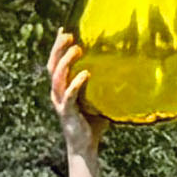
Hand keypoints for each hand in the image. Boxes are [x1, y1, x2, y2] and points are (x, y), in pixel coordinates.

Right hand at [47, 31, 101, 160]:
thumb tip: (124, 69)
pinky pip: (70, 95)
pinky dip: (77, 83)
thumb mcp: (97, 98)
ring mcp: (61, 103)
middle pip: (52, 66)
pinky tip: (86, 73)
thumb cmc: (92, 122)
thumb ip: (102, 85)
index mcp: (62, 88)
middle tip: (68, 34)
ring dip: (66, 61)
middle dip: (58, 48)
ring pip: (57, 77)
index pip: (55, 62)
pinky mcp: (67, 112)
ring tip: (77, 48)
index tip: (64, 29)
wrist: (85, 147)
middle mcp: (57, 93)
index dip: (57, 47)